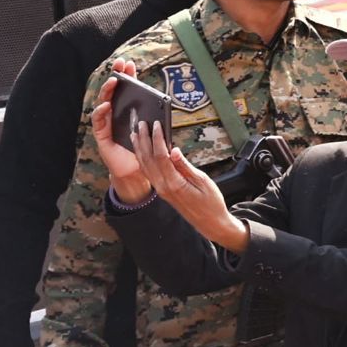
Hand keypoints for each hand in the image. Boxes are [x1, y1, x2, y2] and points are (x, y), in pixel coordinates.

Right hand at [89, 60, 151, 204]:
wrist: (136, 169)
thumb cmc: (144, 147)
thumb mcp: (151, 128)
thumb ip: (153, 116)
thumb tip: (163, 101)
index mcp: (128, 110)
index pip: (126, 89)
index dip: (127, 76)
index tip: (130, 63)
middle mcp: (115, 113)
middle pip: (113, 91)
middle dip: (116, 76)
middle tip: (120, 64)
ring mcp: (106, 122)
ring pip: (103, 102)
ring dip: (108, 91)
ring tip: (114, 80)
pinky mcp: (101, 134)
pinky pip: (98, 121)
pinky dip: (101, 112)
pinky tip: (106, 105)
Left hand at [134, 121, 250, 253]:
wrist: (210, 223)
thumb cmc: (211, 203)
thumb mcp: (203, 182)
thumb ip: (186, 167)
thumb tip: (174, 151)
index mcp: (173, 183)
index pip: (161, 156)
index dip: (157, 139)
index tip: (157, 125)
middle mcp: (162, 187)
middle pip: (148, 160)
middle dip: (144, 140)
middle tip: (141, 124)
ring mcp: (160, 190)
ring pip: (145, 166)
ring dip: (139, 149)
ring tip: (135, 134)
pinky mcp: (162, 191)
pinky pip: (149, 172)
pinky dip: (143, 159)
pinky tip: (142, 151)